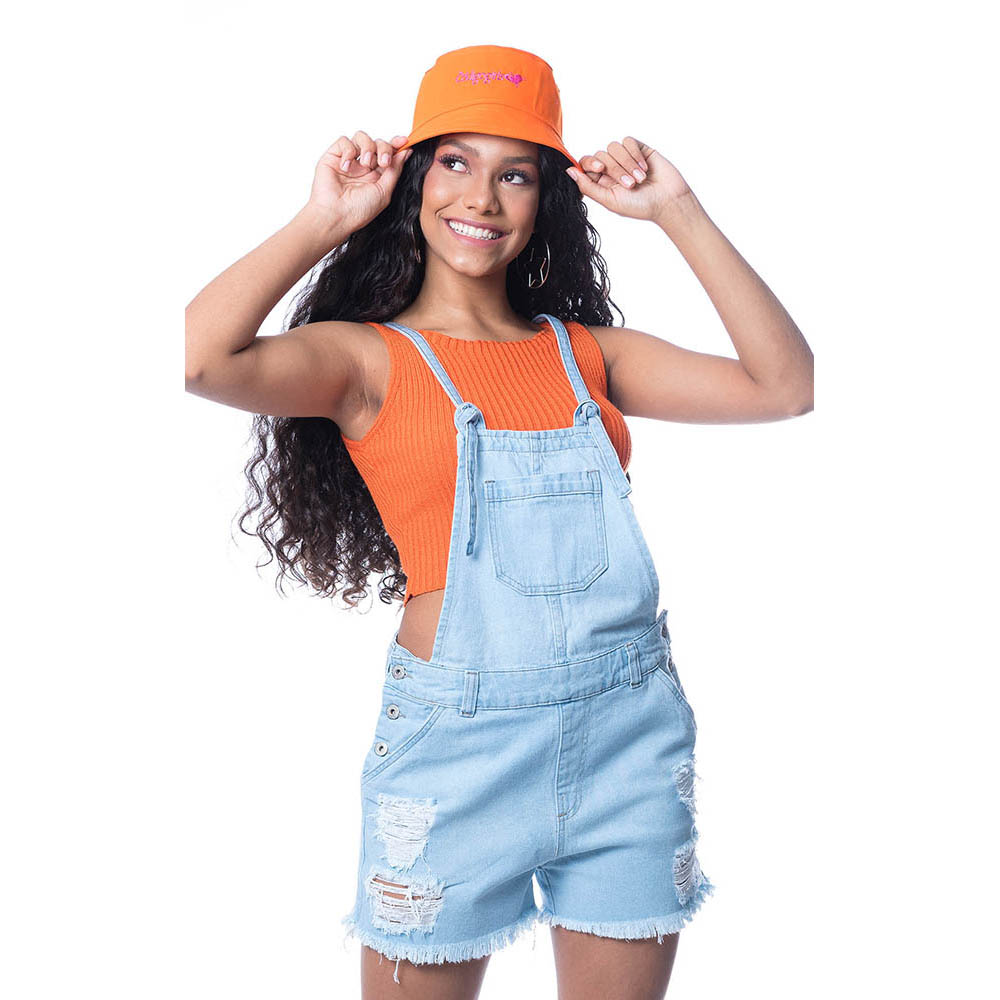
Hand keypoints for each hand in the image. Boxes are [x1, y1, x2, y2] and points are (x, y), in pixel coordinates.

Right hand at [304, 130, 412, 233]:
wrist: (336, 215)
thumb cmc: (359, 210)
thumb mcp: (385, 191)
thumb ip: (395, 170)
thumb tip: (406, 152)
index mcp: (377, 176)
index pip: (388, 154)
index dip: (396, 145)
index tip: (404, 141)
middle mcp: (363, 167)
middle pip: (378, 143)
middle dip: (384, 149)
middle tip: (383, 162)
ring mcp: (349, 160)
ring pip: (362, 137)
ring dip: (368, 148)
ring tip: (365, 164)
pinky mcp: (334, 156)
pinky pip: (344, 141)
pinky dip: (348, 151)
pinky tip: (346, 167)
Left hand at [566, 137, 691, 222]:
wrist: (667, 200)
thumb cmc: (639, 206)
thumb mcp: (610, 201)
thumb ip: (588, 187)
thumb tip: (569, 171)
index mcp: (601, 182)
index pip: (586, 164)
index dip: (590, 163)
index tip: (600, 168)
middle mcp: (611, 168)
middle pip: (600, 155)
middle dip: (615, 169)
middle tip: (630, 184)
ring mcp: (624, 158)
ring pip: (613, 147)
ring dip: (626, 164)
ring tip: (639, 179)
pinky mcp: (638, 149)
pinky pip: (628, 141)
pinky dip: (635, 154)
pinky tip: (644, 168)